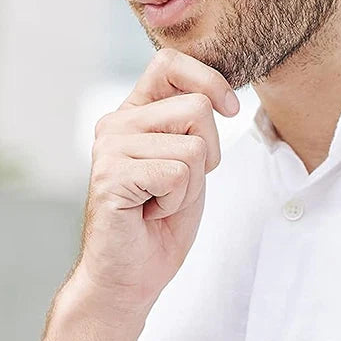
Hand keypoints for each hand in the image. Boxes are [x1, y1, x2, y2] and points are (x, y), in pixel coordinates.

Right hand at [73, 48, 239, 313]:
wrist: (128, 277)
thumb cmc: (158, 224)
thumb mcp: (187, 163)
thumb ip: (192, 125)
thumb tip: (218, 97)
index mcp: (132, 114)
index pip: (169, 63)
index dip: (210, 81)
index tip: (230, 110)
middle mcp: (115, 124)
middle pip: (196, 109)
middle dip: (208, 155)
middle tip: (175, 187)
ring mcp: (109, 149)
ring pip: (193, 147)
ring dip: (190, 186)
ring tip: (160, 203)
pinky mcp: (111, 176)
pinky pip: (177, 173)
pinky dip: (176, 201)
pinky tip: (150, 213)